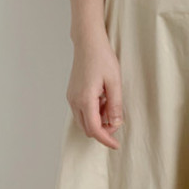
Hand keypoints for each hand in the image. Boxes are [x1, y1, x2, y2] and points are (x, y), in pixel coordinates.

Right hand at [66, 28, 124, 149]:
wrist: (88, 43)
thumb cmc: (102, 59)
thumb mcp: (115, 82)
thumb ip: (115, 105)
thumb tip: (116, 124)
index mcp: (85, 99)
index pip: (94, 129)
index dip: (106, 139)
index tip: (116, 145)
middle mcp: (74, 101)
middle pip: (87, 128)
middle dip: (103, 129)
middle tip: (117, 118)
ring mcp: (71, 97)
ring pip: (84, 121)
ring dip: (98, 120)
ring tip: (111, 104)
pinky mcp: (72, 93)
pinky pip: (82, 111)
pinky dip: (93, 112)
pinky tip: (104, 99)